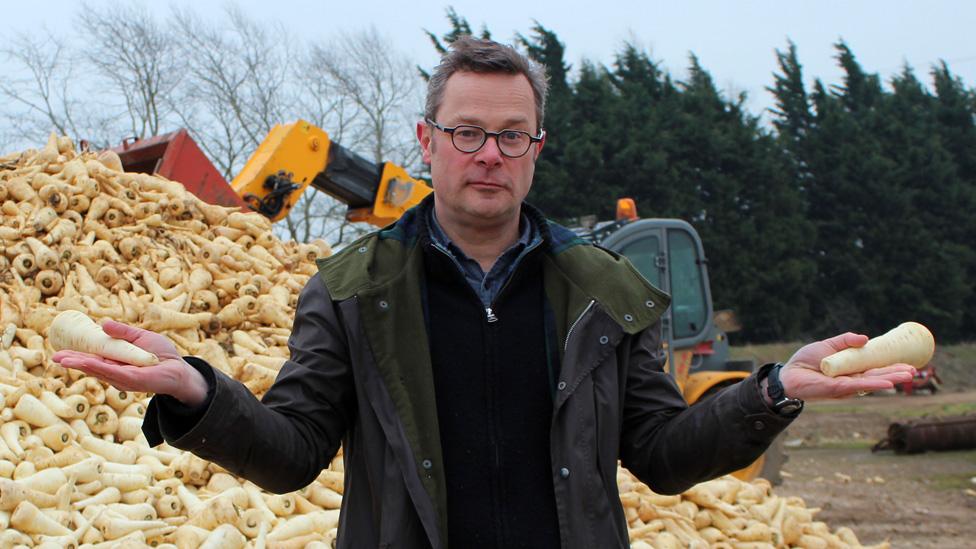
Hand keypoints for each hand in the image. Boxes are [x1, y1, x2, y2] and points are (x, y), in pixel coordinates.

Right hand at [52, 320, 209, 406]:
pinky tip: (88, 363)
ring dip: (82, 365)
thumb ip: (122, 332)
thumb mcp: (139, 338)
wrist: (180, 369)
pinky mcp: (135, 381)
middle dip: (73, 362)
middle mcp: (116, 372)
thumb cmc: (160, 355)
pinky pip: (115, 373)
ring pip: (99, 371)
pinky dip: (101, 368)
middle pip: (91, 366)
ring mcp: (124, 378)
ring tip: (64, 360)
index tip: (59, 351)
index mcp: (115, 362)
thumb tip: (102, 323)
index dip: (76, 355)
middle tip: (55, 357)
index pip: (92, 358)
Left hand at [779, 332, 916, 399]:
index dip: (891, 366)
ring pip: (872, 382)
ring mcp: (846, 386)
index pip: (876, 368)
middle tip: (914, 370)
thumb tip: (866, 338)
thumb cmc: (808, 361)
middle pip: (878, 376)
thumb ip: (847, 341)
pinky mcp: (837, 389)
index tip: (908, 364)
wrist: (789, 373)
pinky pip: (857, 386)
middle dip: (896, 374)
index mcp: (852, 369)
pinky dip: (872, 383)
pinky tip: (886, 383)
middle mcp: (852, 379)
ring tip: (908, 375)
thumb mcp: (829, 345)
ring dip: (890, 379)